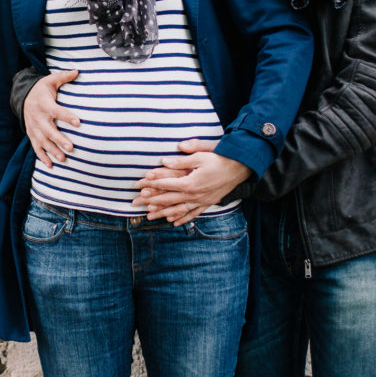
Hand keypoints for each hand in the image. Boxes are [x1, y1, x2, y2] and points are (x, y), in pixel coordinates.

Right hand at [24, 70, 79, 167]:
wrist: (22, 97)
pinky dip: (42, 157)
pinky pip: (36, 147)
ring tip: (64, 159)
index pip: (57, 111)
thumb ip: (63, 77)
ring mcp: (34, 128)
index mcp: (44, 104)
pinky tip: (50, 166)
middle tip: (71, 147)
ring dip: (53, 151)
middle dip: (59, 140)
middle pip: (49, 130)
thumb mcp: (50, 81)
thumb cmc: (41, 89)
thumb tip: (78, 71)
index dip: (67, 117)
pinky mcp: (31, 134)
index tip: (79, 122)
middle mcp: (38, 118)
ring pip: (43, 142)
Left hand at [132, 139, 251, 224]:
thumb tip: (164, 161)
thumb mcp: (201, 154)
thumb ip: (182, 159)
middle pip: (167, 199)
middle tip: (134, 204)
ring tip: (148, 217)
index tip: (137, 184)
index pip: (165, 184)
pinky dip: (182, 218)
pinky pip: (192, 214)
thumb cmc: (219, 157)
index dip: (150, 184)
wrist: (240, 168)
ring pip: (177, 210)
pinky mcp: (207, 202)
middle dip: (149, 201)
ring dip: (162, 214)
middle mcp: (194, 195)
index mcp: (190, 182)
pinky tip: (174, 222)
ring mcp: (201, 201)